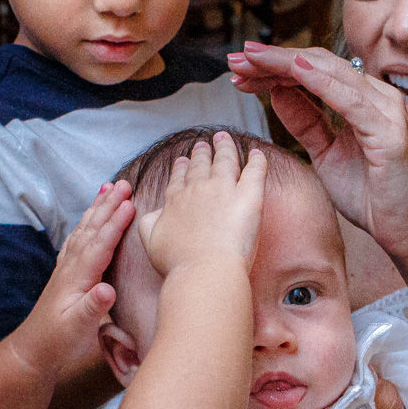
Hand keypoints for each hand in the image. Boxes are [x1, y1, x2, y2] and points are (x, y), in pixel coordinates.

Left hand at [11, 181, 133, 370]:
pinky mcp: (66, 273)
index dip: (115, 223)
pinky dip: (87, 223)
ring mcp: (67, 268)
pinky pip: (79, 239)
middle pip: (92, 229)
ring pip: (84, 230)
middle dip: (108, 205)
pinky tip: (90, 216)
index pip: (100, 244)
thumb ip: (93, 308)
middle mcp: (71, 267)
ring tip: (108, 187)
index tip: (130, 203)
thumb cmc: (59, 341)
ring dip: (97, 208)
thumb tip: (107, 289)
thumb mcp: (78, 328)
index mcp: (77, 277)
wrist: (34, 349)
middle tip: (125, 183)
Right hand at [137, 131, 267, 277]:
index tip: (183, 160)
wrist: (203, 270)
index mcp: (176, 200)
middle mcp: (198, 189)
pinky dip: (258, 160)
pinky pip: (255, 171)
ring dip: (225, 147)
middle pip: (201, 165)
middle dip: (201, 153)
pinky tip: (258, 153)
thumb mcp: (151, 241)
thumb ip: (150, 222)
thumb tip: (154, 212)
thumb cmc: (178, 263)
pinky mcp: (249, 196)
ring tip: (223, 138)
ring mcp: (224, 190)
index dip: (182, 168)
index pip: (179, 179)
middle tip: (202, 144)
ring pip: (225, 160)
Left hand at [225, 43, 407, 264]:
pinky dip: (321, 82)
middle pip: (317, 64)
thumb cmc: (373, 196)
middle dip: (273, 59)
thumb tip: (276, 92)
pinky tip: (294, 72)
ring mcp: (385, 110)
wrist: (406, 231)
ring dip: (287, 64)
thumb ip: (305, 122)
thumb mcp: (326, 155)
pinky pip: (350, 99)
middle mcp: (376, 96)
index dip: (274, 66)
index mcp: (362, 100)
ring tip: (253, 60)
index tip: (239, 67)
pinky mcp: (389, 130)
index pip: (312, 71)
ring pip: (330, 73)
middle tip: (237, 57)